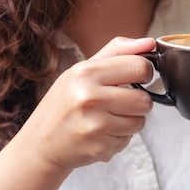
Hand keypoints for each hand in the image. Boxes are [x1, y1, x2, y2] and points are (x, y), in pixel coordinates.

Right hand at [12, 37, 155, 171]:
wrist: (40, 144)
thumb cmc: (65, 103)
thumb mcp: (82, 70)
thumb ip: (118, 52)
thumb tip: (150, 42)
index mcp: (86, 72)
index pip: (140, 66)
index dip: (145, 73)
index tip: (137, 78)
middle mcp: (89, 97)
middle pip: (145, 99)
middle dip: (138, 102)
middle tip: (119, 103)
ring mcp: (94, 124)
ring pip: (140, 121)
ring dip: (130, 121)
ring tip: (108, 119)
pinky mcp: (99, 146)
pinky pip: (129, 139)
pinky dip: (120, 137)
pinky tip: (101, 134)